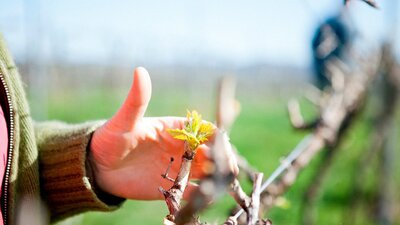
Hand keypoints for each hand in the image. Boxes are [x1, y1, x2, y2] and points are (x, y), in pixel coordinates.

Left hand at [89, 67, 237, 199]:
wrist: (98, 167)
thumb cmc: (111, 138)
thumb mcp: (125, 120)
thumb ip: (137, 100)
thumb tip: (140, 70)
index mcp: (176, 129)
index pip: (204, 130)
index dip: (216, 135)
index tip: (221, 143)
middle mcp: (182, 148)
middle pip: (211, 152)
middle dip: (221, 158)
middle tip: (227, 168)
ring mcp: (179, 167)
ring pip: (206, 172)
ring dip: (216, 177)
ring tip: (222, 185)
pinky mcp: (172, 186)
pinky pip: (193, 191)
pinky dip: (202, 195)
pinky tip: (206, 200)